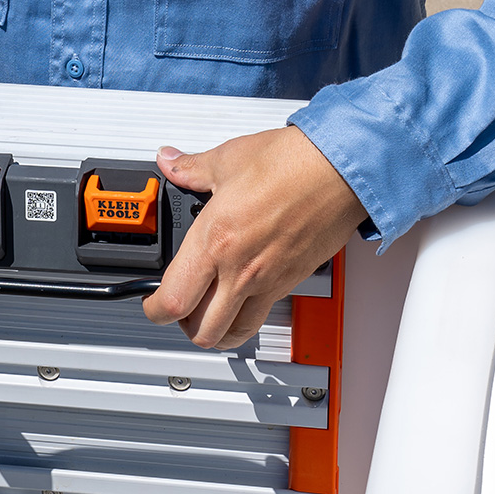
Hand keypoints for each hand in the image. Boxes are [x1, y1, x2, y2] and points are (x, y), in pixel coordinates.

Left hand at [143, 126, 366, 348]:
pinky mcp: (291, 282)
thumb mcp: (228, 160)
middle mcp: (239, 269)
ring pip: (233, 333)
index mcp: (214, 240)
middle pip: (201, 330)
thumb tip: (171, 162)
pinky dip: (245, 316)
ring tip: (207, 311)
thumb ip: (191, 168)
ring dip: (215, 330)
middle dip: (182, 326)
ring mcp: (268, 281)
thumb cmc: (293, 163)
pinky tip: (240, 296)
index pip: (172, 300)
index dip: (154, 310)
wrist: (343, 168)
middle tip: (178, 308)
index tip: (151, 303)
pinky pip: (261, 315)